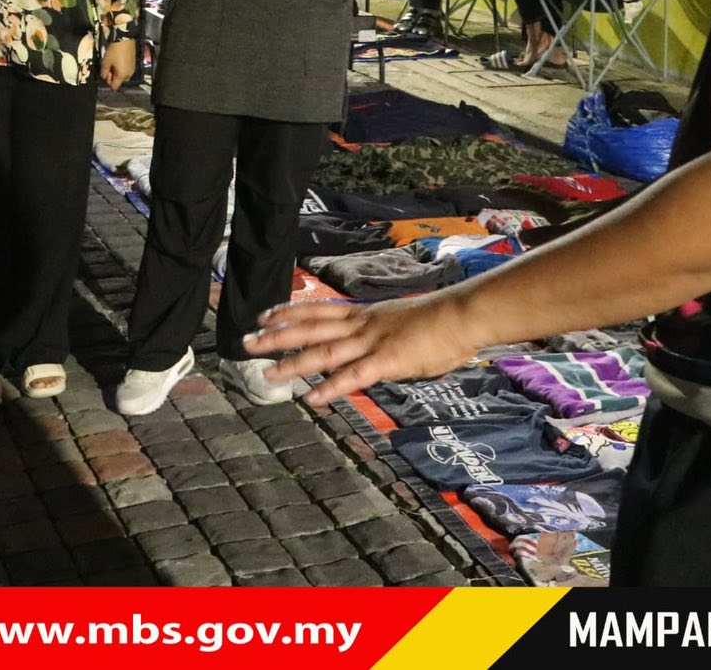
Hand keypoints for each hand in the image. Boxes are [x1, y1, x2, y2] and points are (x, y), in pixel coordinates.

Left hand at [100, 39, 136, 89]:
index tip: (106, 73)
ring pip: (122, 76)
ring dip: (117, 72)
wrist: (124, 39)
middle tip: (109, 67)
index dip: (108, 82)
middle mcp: (129, 74)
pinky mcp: (133, 64)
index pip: (114, 86)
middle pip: (119, 81)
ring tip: (113, 63)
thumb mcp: (105, 62)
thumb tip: (104, 77)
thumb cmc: (115, 51)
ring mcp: (132, 69)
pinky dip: (121, 68)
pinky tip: (117, 60)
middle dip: (113, 76)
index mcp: (122, 76)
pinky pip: (126, 70)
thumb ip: (104, 72)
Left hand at [244, 294, 478, 405]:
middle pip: (311, 328)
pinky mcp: (388, 361)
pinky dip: (332, 387)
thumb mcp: (402, 324)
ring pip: (324, 352)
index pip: (319, 311)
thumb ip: (381, 338)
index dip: (289, 312)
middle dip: (276, 336)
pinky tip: (313, 399)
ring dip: (293, 364)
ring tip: (267, 374)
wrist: (464, 315)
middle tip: (246, 341)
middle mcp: (361, 325)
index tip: (264, 315)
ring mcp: (373, 342)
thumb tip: (372, 351)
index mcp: (365, 315)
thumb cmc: (441, 322)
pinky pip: (355, 376)